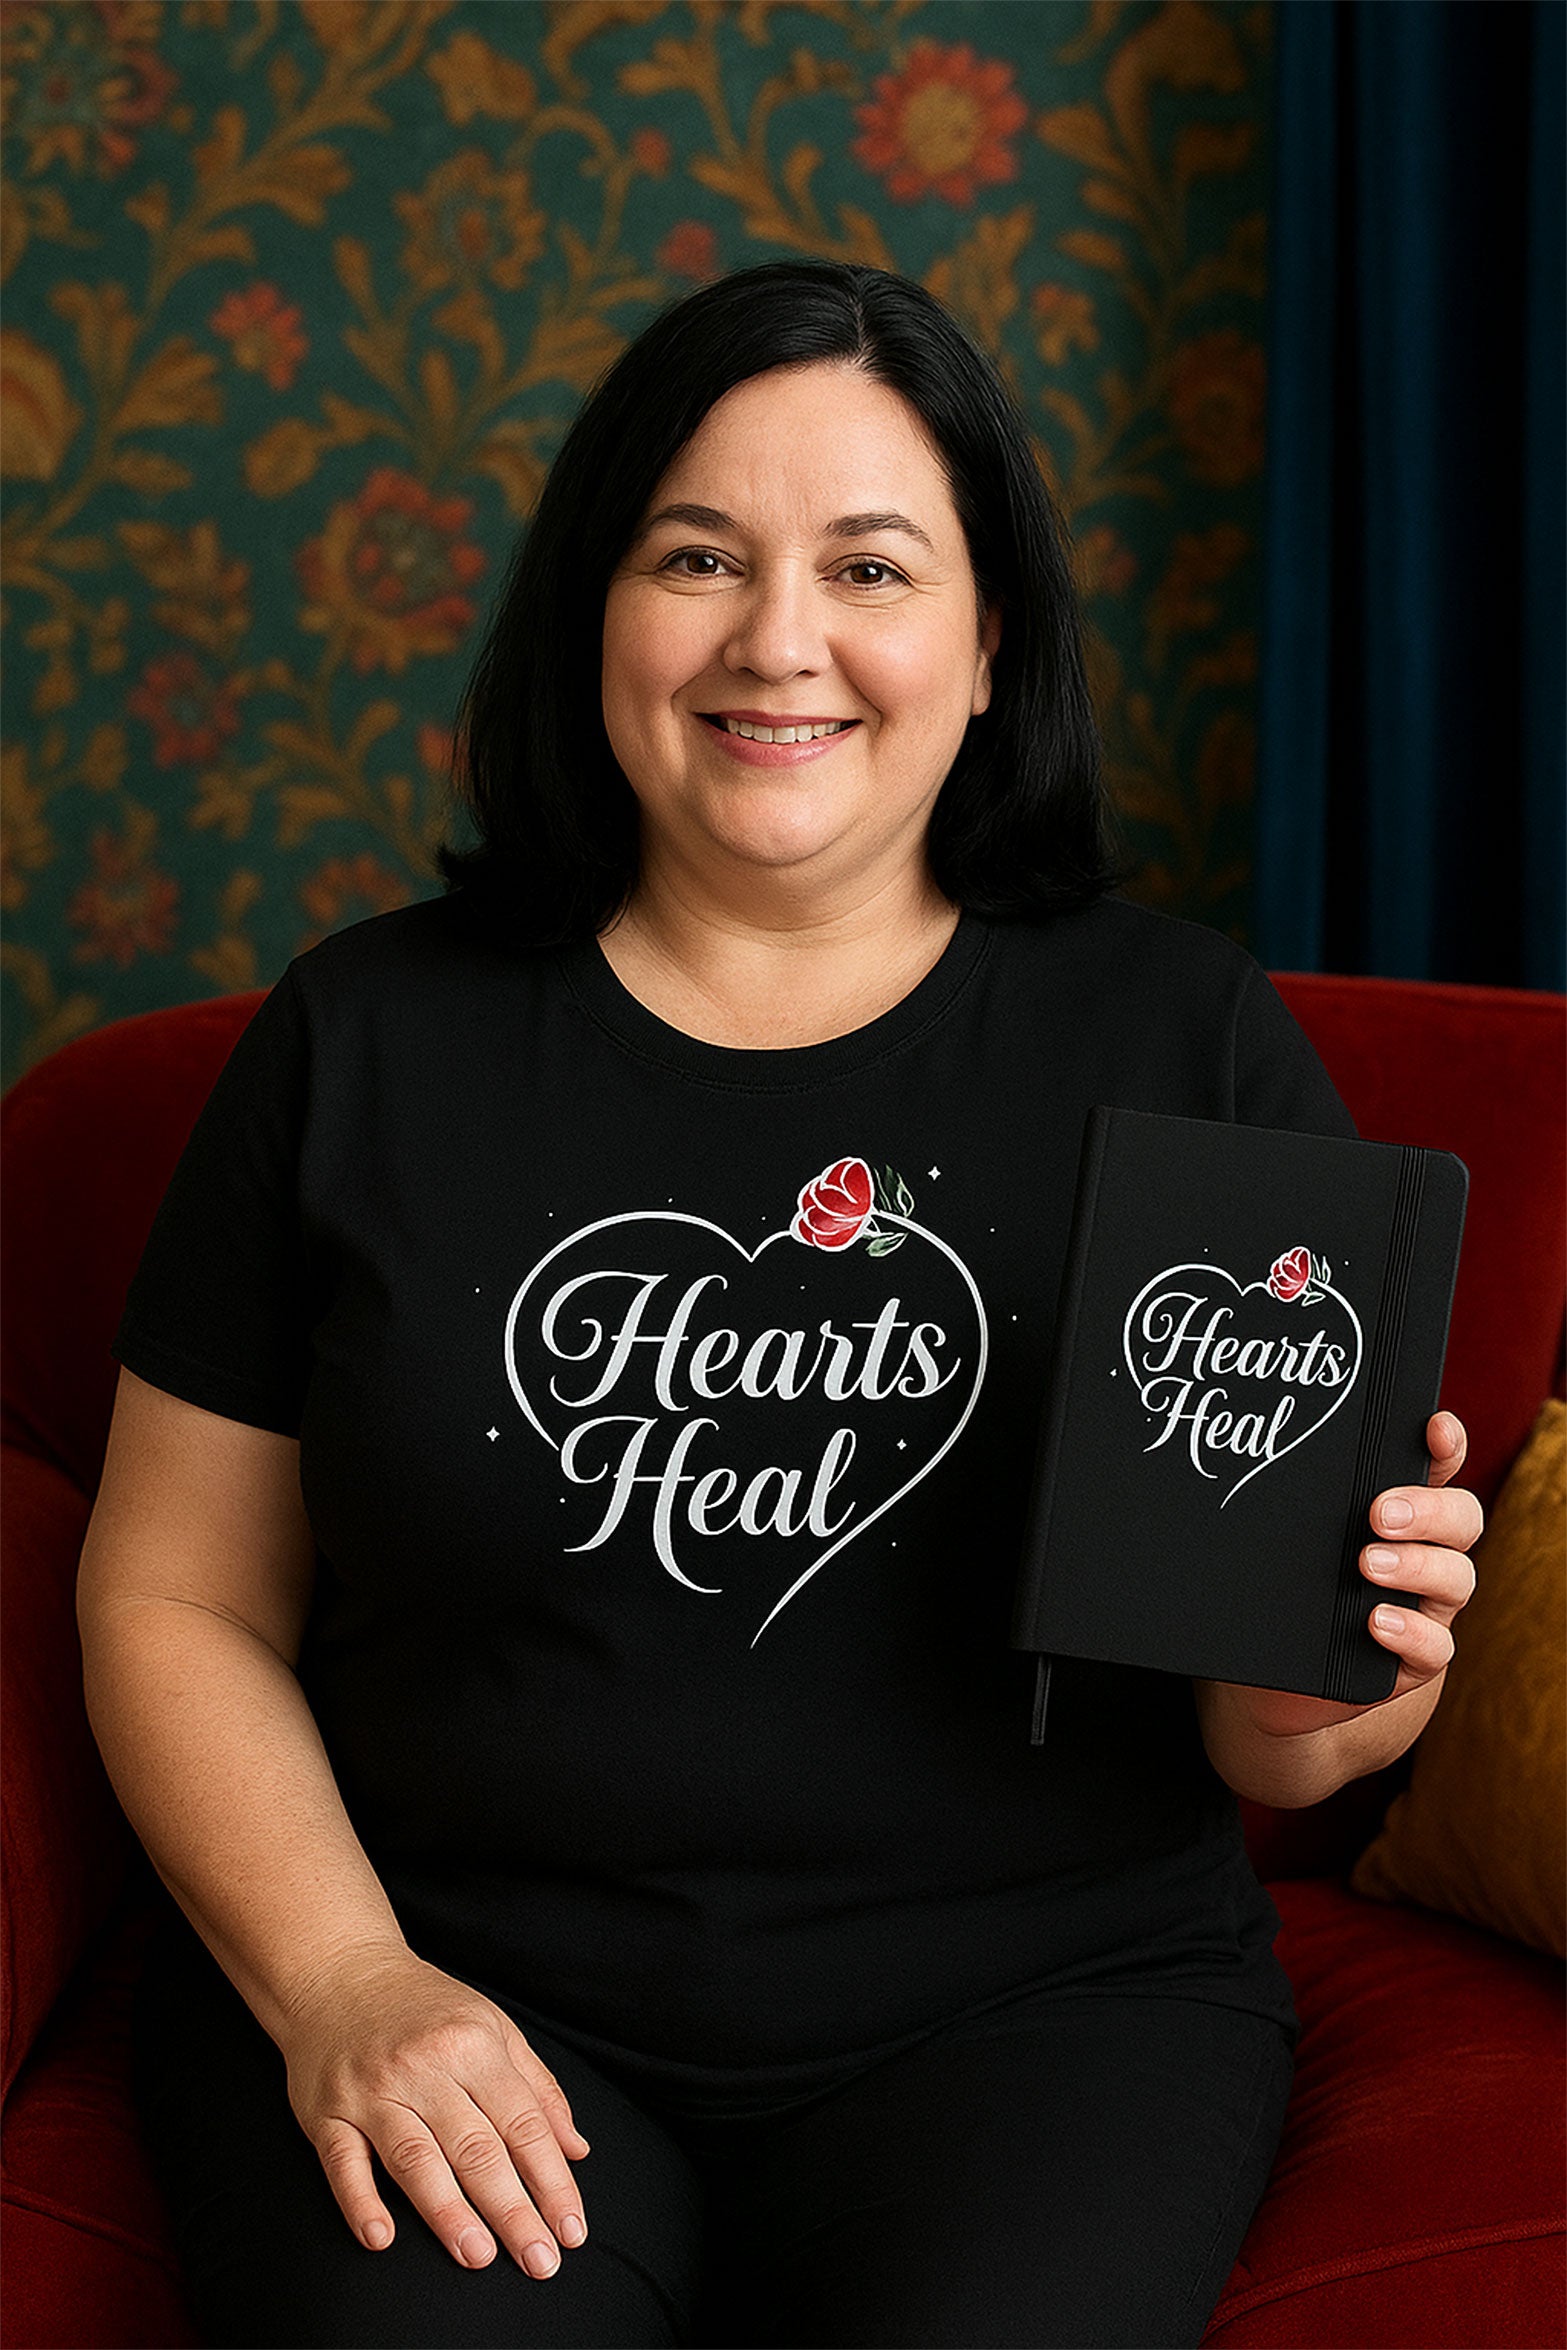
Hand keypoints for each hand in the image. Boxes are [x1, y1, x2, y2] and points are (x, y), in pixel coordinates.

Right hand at [277, 1942, 590, 2274]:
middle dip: (513, 2211)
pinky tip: (381, 2237)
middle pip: (476, 2150)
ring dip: (449, 2214)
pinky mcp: (328, 2113)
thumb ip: (537, 2088)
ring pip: (416, 2160)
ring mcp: (373, 2092)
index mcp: (473, 2045)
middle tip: (540, 2262)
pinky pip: (344, 2164)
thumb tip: (577, 2149)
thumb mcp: (493, 2026)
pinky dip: (361, 2202)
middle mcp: (425, 2068)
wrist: (339, 1973)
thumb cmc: (424, 2007)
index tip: (572, 2230)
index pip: (523, 2124)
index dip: (552, 2181)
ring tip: (479, 2256)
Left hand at [1217, 1410, 1483, 1742]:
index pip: (1438, 1463)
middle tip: (1379, 1513)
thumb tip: (1247, 1451)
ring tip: (1367, 1564)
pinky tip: (1375, 1622)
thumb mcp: (1288, 1534)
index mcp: (1401, 1509)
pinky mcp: (1414, 1658)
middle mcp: (1426, 1551)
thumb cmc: (1284, 1583)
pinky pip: (1436, 1648)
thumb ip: (1292, 1497)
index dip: (1445, 1443)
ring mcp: (1426, 1606)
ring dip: (1417, 1567)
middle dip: (1429, 1509)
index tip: (1431, 1428)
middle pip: (1462, 1517)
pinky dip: (1411, 1633)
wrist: (1276, 1675)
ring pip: (1458, 1578)